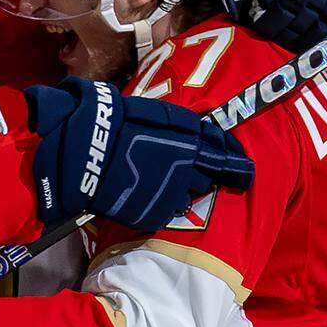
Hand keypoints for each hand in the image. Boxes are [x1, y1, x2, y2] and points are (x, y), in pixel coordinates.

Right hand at [26, 77, 253, 230]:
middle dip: (203, 174)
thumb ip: (181, 127)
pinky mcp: (151, 212)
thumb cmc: (113, 122)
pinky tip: (145, 192)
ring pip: (187, 195)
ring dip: (181, 188)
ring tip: (164, 181)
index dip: (237, 161)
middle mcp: (187, 170)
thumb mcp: (152, 113)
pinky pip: (165, 209)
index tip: (244, 166)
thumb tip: (203, 134)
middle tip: (193, 170)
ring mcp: (169, 194)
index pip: (225, 155)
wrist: (82, 152)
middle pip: (207, 177)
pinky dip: (160, 201)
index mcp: (189, 142)